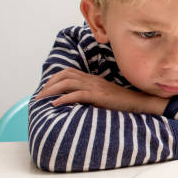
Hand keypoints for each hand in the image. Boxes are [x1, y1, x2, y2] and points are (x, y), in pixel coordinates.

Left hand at [35, 68, 168, 114]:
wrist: (139, 102)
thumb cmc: (123, 101)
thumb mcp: (105, 95)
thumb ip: (92, 94)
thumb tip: (77, 100)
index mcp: (93, 78)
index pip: (69, 72)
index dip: (54, 78)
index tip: (46, 89)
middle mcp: (92, 80)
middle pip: (65, 75)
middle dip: (49, 85)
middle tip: (38, 96)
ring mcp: (96, 87)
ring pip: (68, 83)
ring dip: (52, 91)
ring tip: (42, 100)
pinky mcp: (99, 96)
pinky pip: (77, 95)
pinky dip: (64, 98)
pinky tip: (56, 105)